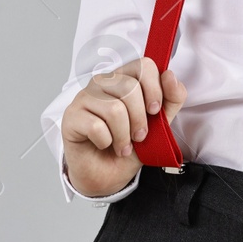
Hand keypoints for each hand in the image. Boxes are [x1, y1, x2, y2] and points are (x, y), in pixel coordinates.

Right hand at [60, 56, 186, 197]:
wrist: (107, 175)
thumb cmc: (130, 147)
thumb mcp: (159, 125)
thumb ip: (171, 100)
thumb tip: (170, 76)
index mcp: (124, 78)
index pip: (143, 66)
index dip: (154, 89)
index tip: (155, 111)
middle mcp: (103, 83)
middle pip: (130, 88)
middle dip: (140, 119)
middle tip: (138, 136)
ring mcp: (84, 98)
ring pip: (114, 109)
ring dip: (123, 135)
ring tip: (123, 145)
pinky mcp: (71, 117)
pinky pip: (95, 126)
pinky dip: (106, 141)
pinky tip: (105, 145)